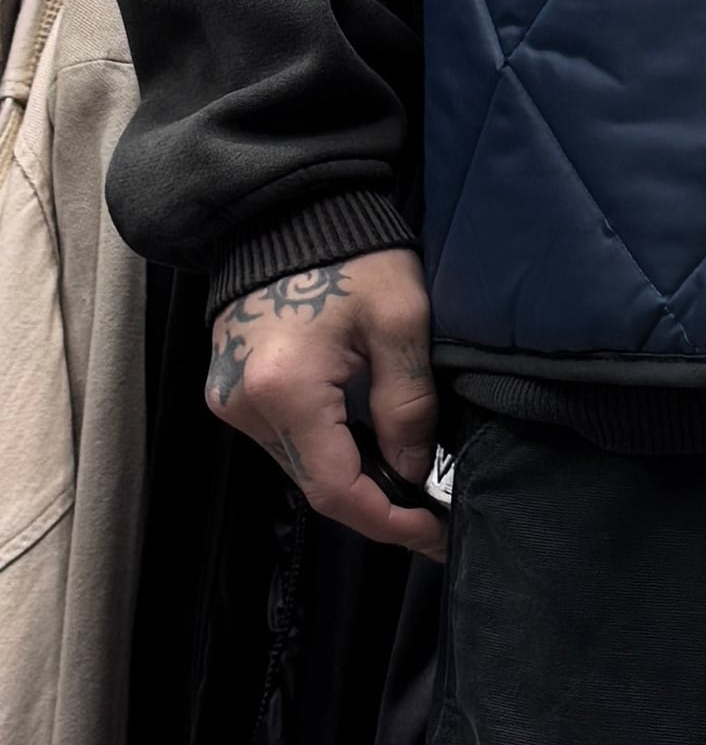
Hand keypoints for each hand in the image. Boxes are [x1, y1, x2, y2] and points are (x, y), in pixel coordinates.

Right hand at [204, 249, 446, 561]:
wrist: (292, 210)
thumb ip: (407, 404)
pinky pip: (286, 440)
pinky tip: (370, 448)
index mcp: (284, 390)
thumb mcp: (401, 321)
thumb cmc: (353, 253)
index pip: (336, 488)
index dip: (389, 521)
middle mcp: (243, 406)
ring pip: (300, 466)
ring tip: (410, 482)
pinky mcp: (232, 390)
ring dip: (353, 478)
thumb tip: (413, 471)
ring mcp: (230, 400)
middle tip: (432, 514)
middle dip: (377, 504)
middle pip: (315, 483)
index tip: (436, 534)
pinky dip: (329, 450)